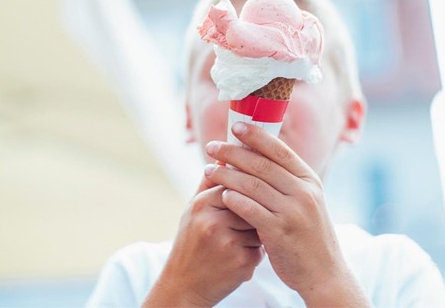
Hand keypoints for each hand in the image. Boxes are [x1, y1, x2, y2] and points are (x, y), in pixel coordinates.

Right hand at [143, 173, 263, 306]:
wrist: (183, 287)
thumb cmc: (190, 243)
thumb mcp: (193, 210)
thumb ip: (209, 183)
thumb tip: (225, 156)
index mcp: (203, 203)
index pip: (238, 184)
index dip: (246, 191)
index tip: (247, 196)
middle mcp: (214, 222)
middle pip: (252, 203)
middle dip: (254, 211)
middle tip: (245, 220)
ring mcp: (228, 243)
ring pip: (260, 225)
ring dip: (257, 232)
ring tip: (236, 242)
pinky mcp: (242, 263)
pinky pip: (261, 248)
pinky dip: (255, 252)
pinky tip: (238, 258)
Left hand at [204, 122, 369, 306]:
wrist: (324, 273)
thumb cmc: (308, 235)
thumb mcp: (306, 202)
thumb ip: (287, 181)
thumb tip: (259, 155)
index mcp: (309, 180)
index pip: (279, 150)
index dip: (256, 135)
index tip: (235, 127)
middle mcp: (303, 192)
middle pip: (261, 164)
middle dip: (233, 152)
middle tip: (212, 147)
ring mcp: (293, 212)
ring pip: (252, 185)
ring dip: (226, 174)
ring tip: (208, 170)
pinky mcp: (280, 232)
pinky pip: (250, 210)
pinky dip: (234, 199)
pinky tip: (221, 194)